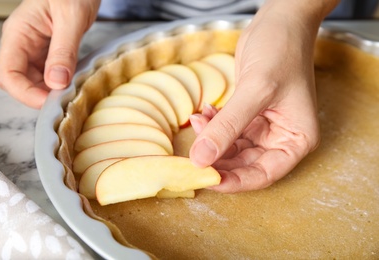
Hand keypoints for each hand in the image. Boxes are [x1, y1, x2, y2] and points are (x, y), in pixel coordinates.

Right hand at [0, 0, 99, 108]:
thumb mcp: (71, 18)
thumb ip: (63, 50)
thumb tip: (57, 82)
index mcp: (19, 34)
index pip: (8, 74)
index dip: (25, 93)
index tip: (49, 101)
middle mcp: (23, 45)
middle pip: (19, 82)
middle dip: (38, 96)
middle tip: (63, 102)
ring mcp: (36, 51)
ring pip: (34, 82)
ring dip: (49, 92)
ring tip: (70, 94)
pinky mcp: (50, 54)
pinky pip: (50, 76)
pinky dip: (59, 84)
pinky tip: (73, 85)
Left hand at [189, 0, 338, 192]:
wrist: (279, 21)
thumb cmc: (282, 50)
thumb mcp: (256, 89)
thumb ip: (228, 126)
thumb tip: (201, 159)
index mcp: (296, 139)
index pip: (264, 173)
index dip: (236, 181)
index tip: (208, 181)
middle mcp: (281, 137)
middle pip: (245, 163)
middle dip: (218, 160)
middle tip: (192, 157)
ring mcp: (264, 126)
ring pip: (232, 147)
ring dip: (211, 140)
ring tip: (196, 124)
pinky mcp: (248, 114)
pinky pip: (226, 129)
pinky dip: (212, 125)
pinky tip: (202, 115)